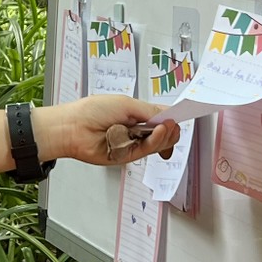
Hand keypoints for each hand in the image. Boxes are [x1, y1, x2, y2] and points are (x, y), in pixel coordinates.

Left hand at [31, 96, 179, 167]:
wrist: (73, 127)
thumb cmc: (93, 111)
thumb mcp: (126, 104)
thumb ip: (150, 112)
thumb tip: (170, 117)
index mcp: (138, 114)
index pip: (163, 116)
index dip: (174, 117)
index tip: (188, 113)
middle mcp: (138, 130)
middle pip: (165, 132)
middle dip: (171, 128)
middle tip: (171, 122)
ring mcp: (134, 143)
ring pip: (159, 143)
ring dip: (164, 134)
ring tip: (163, 126)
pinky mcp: (128, 156)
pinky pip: (147, 150)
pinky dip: (154, 141)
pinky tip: (156, 133)